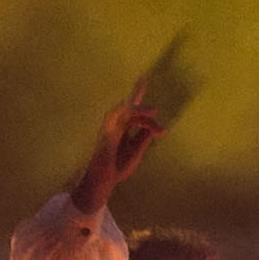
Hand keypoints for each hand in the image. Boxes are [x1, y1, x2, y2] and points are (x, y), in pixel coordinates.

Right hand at [71, 79, 167, 215]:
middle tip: (144, 77)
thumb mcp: (136, 152)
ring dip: (139, 110)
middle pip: (130, 107)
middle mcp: (115, 125)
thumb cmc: (117, 168)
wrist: (103, 182)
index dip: (139, 96)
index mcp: (123, 129)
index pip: (133, 110)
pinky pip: (114, 118)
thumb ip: (144, 138)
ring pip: (125, 112)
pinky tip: (132, 107)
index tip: (144, 80)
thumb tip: (154, 126)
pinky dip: (124, 111)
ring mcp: (109, 128)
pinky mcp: (106, 134)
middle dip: (136, 92)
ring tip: (154, 111)